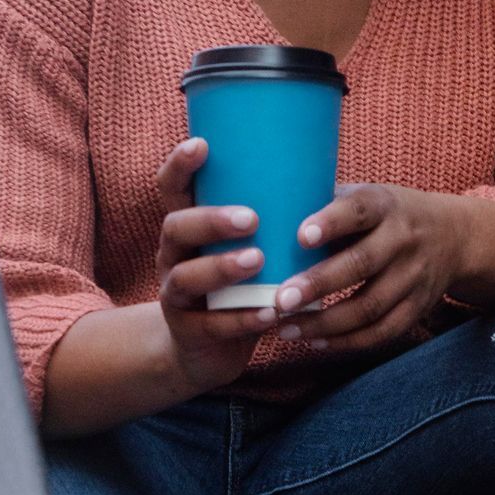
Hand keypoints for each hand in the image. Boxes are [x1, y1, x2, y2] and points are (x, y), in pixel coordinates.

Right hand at [151, 137, 278, 397]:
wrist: (208, 350)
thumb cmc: (241, 284)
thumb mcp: (247, 247)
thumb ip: (269, 220)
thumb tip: (322, 179)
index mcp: (187, 228)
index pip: (172, 189)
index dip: (180, 166)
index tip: (202, 144)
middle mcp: (173, 256)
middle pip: (175, 227)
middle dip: (210, 220)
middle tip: (250, 218)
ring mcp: (175, 294)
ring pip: (186, 277)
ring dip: (222, 267)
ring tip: (258, 261)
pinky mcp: (188, 332)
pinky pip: (209, 325)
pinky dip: (240, 320)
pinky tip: (268, 314)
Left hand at [264, 181, 465, 357]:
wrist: (454, 237)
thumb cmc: (388, 215)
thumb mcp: (366, 196)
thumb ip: (325, 204)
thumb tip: (264, 214)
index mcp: (384, 205)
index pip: (359, 211)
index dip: (331, 223)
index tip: (300, 236)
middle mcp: (403, 239)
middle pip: (361, 264)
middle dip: (318, 284)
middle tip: (280, 301)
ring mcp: (413, 277)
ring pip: (370, 307)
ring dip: (326, 323)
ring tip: (286, 329)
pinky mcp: (418, 307)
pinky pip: (382, 332)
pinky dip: (348, 341)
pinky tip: (316, 342)